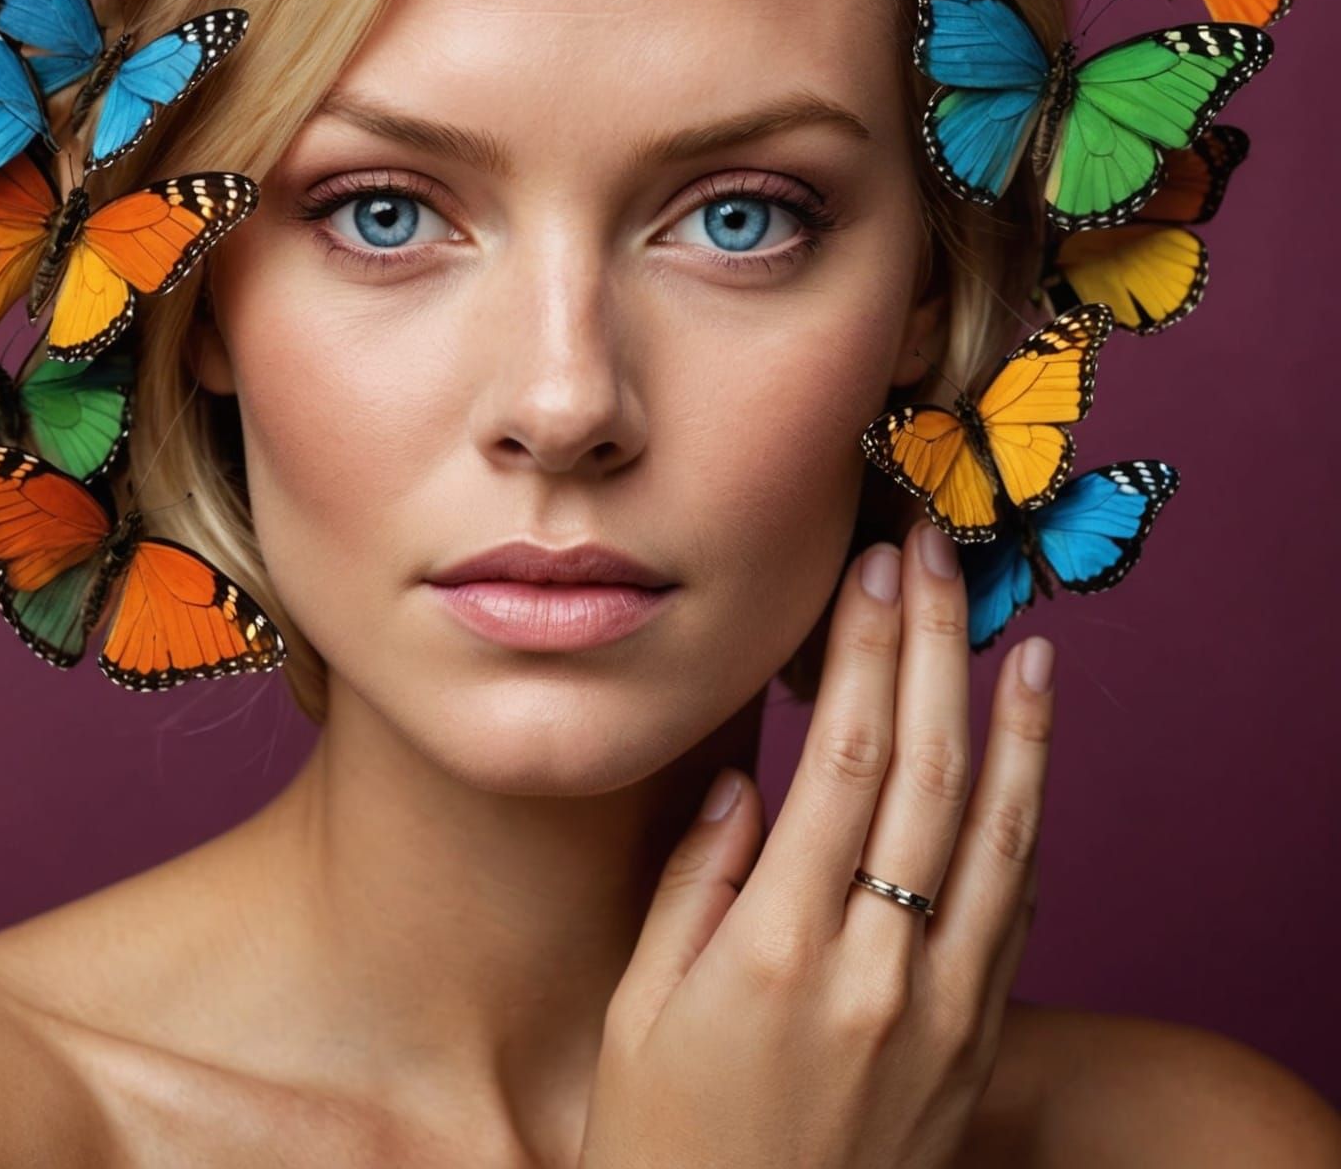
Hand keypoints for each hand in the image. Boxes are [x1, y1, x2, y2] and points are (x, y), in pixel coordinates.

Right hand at [578, 520, 1055, 1168]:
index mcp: (774, 948)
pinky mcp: (973, 1047)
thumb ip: (695, 881)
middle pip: (929, 771)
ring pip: (1000, 837)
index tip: (874, 571)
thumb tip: (749, 780)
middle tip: (938, 557)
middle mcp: (874, 969)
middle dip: (937, 647)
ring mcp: (940, 1012)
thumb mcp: (637, 1009)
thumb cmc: (665, 1137)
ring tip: (1028, 642)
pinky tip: (1029, 765)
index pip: (846, 759)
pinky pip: (1016, 915)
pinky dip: (1031, 825)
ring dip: (1018, 728)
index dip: (868, 652)